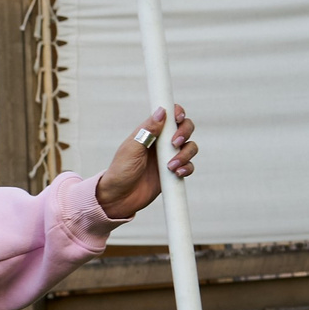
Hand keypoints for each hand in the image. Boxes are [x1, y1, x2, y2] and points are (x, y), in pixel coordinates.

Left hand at [95, 106, 198, 220]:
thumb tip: (161, 111)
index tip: (177, 118)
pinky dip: (187, 167)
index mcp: (149, 133)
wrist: (118, 198)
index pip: (168, 116)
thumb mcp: (131, 149)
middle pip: (185, 128)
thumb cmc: (120, 171)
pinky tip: (177, 173)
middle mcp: (161, 143)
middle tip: (175, 143)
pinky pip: (189, 165)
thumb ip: (147, 131)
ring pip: (190, 147)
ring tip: (171, 166)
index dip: (177, 113)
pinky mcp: (174, 172)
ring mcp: (169, 157)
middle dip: (184, 133)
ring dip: (185, 154)